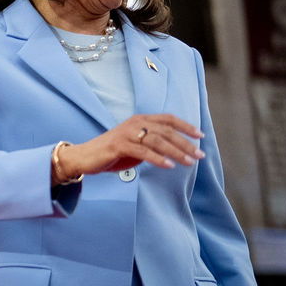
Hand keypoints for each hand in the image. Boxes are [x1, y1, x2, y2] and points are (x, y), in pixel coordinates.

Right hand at [60, 114, 203, 178]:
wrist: (84, 156)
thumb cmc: (112, 152)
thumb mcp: (136, 144)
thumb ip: (152, 143)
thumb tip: (176, 149)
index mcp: (140, 120)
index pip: (168, 119)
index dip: (185, 126)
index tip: (200, 136)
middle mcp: (135, 123)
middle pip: (166, 131)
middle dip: (185, 143)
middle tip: (199, 154)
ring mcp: (126, 133)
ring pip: (157, 141)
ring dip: (176, 152)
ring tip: (189, 162)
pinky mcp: (119, 145)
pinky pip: (143, 152)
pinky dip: (158, 159)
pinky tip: (169, 165)